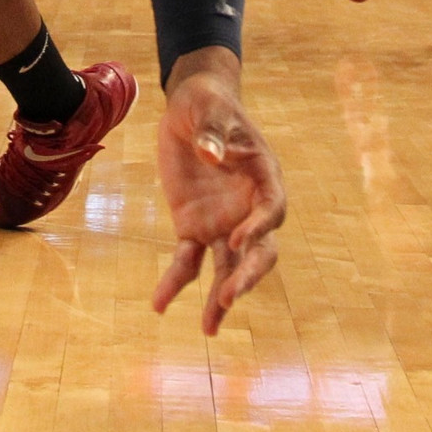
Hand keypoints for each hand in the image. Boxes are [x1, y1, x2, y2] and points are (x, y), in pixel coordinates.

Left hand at [151, 48, 283, 334]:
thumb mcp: (208, 108)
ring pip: (229, 267)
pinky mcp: (194, 228)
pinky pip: (188, 261)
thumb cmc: (208, 104)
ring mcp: (223, 222)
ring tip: (209, 327)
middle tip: (230, 296)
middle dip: (247, 275)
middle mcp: (248, 207)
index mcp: (263, 176)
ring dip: (222, 296)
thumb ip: (212, 130)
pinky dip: (175, 282)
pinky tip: (159, 305)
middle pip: (259, 250)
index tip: (237, 240)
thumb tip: (210, 155)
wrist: (191, 109)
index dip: (259, 227)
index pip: (271, 210)